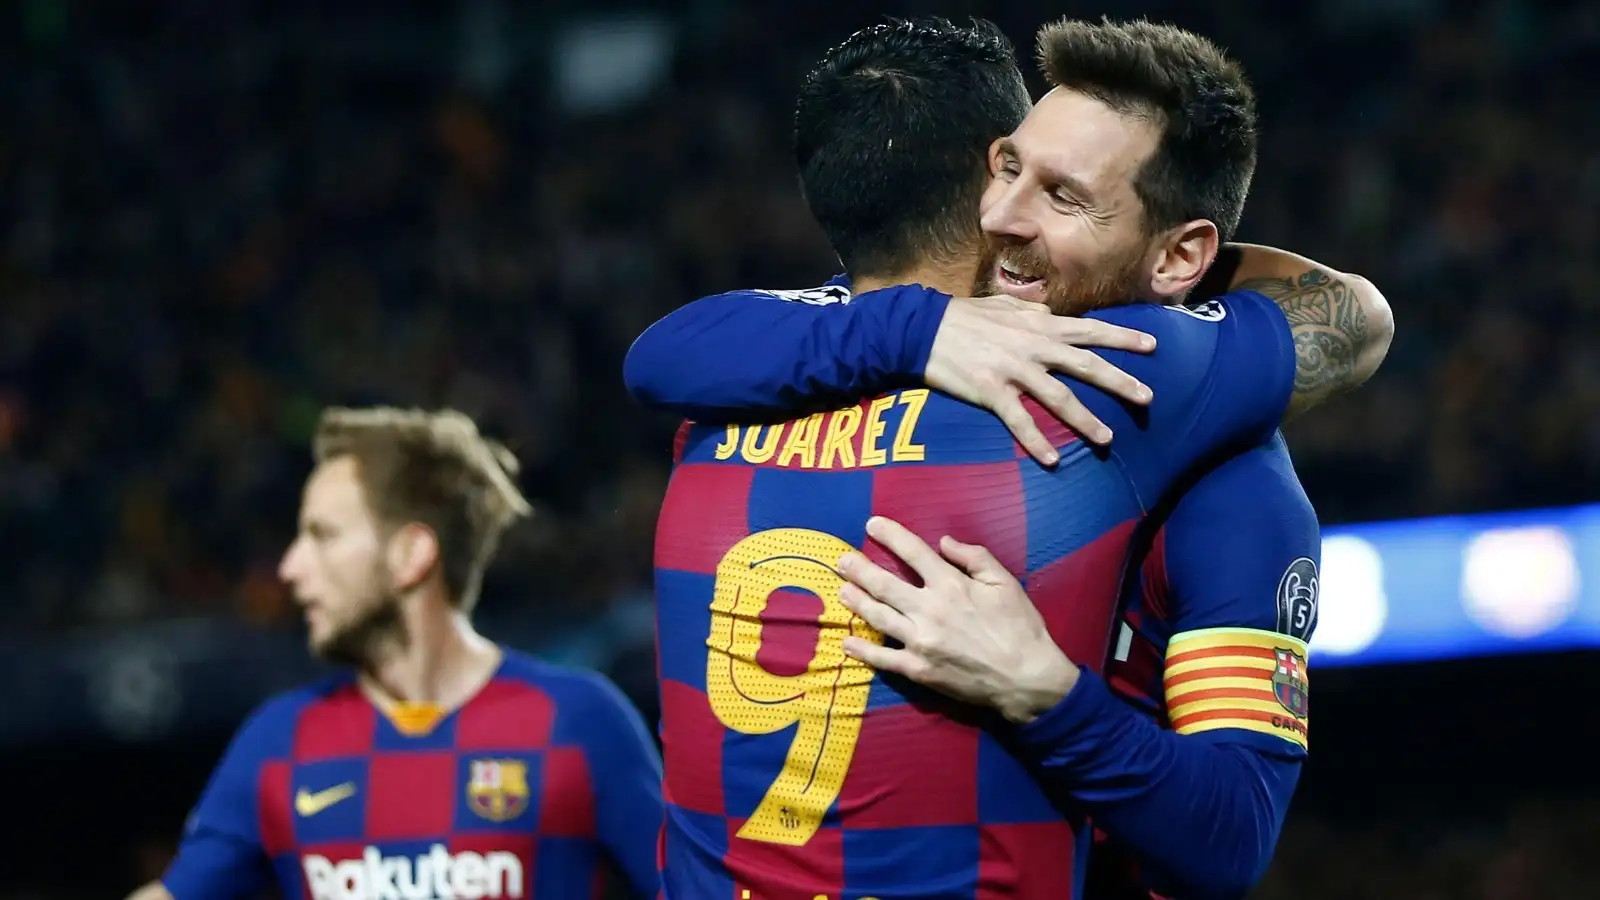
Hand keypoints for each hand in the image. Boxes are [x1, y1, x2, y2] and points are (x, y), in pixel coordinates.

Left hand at [837, 516, 1079, 723]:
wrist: (1026, 679)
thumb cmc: (1020, 627)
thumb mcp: (1006, 582)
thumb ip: (974, 557)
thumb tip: (943, 542)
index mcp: (951, 585)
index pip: (913, 552)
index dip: (890, 535)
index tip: (872, 524)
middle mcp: (929, 610)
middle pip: (883, 584)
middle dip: (859, 569)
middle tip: (842, 560)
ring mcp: (920, 641)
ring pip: (877, 617)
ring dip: (856, 602)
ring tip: (842, 590)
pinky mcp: (918, 670)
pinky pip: (883, 658)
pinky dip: (863, 649)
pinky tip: (848, 641)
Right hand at [922, 295, 1154, 463]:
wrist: (922, 330)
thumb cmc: (963, 316)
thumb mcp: (1004, 306)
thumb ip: (1032, 311)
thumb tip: (1052, 314)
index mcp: (1040, 325)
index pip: (1090, 330)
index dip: (1123, 337)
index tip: (1153, 346)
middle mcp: (1034, 347)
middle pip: (1086, 366)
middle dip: (1120, 382)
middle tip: (1148, 398)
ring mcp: (1014, 371)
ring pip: (1059, 399)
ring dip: (1085, 420)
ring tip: (1107, 439)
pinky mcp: (991, 392)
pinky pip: (1018, 421)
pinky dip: (1035, 442)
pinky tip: (1050, 461)